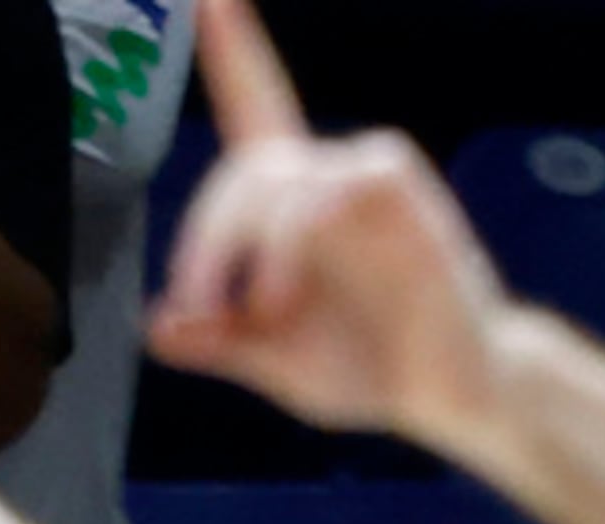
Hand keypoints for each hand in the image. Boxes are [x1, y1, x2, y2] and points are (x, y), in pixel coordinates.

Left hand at [145, 0, 512, 442]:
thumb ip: (219, 344)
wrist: (448, 392)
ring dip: (247, 247)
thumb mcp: (276, 365)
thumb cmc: (371, 367)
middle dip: (205, 238)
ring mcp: (365, 178)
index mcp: (291, 207)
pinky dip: (291, 241)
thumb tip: (156, 327)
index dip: (232, 51)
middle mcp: (325, 178)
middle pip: (244, 168)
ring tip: (263, 312)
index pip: (254, 110)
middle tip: (197, 305)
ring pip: (276, 177)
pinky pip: (327, 189)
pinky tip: (287, 292)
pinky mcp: (400, 190)